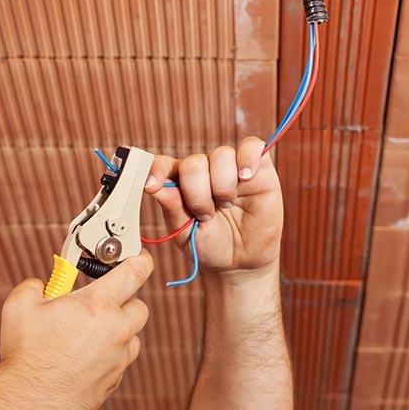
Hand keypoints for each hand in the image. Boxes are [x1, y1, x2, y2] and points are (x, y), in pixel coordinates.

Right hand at [0, 252, 153, 409]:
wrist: (26, 402)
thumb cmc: (24, 354)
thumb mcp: (20, 304)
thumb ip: (37, 284)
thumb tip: (42, 284)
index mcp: (96, 305)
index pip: (135, 273)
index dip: (140, 261)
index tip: (140, 258)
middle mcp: (115, 331)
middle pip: (140, 306)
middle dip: (124, 300)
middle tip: (101, 302)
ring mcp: (118, 359)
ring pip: (132, 336)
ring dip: (119, 330)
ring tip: (89, 333)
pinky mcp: (114, 381)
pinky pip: (121, 361)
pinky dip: (110, 355)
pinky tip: (84, 357)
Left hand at [144, 137, 282, 276]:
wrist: (241, 262)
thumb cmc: (210, 245)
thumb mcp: (185, 233)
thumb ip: (172, 207)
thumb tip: (154, 185)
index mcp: (180, 183)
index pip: (164, 165)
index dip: (156, 170)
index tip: (150, 186)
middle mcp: (204, 170)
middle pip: (194, 163)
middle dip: (197, 193)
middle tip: (206, 215)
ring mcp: (230, 167)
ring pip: (221, 155)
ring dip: (222, 185)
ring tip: (227, 205)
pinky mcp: (259, 169)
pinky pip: (252, 147)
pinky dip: (248, 159)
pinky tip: (246, 178)